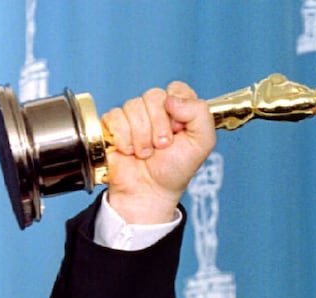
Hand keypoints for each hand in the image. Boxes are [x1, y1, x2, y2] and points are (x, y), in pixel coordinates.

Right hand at [102, 81, 216, 223]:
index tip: (179, 130)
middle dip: (159, 126)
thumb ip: (200, 115)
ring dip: (142, 137)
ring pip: (133, 106)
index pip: (177, 88)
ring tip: (146, 154)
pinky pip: (115, 116)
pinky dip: (124, 138)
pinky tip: (130, 151)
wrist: (149, 192)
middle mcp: (156, 109)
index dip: (177, 108)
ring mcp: (134, 116)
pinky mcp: (113, 124)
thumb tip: (172, 98)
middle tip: (162, 147)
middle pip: (154, 96)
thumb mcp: (202, 144)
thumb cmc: (175, 170)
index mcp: (179, 110)